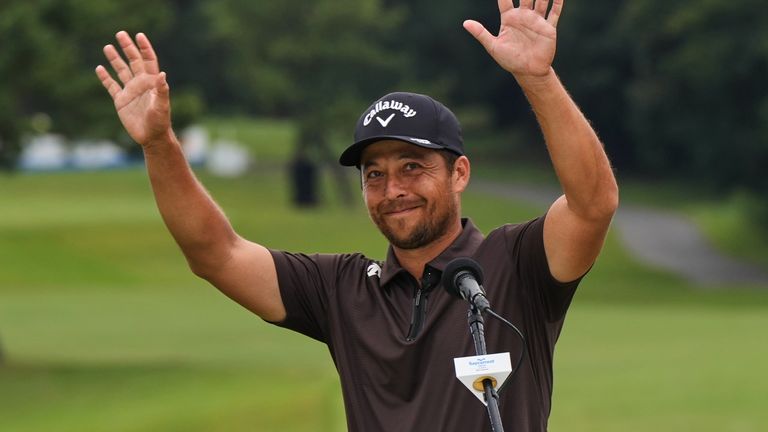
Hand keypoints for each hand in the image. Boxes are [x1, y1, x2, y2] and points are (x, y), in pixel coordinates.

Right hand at [95, 32, 170, 146]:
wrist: (152, 137)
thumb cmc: (160, 122)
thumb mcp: (162, 106)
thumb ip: (162, 90)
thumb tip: (162, 74)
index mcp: (151, 82)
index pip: (148, 60)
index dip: (145, 48)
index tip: (139, 35)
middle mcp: (140, 84)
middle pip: (133, 61)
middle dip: (127, 47)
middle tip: (120, 33)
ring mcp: (130, 91)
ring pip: (121, 71)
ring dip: (115, 59)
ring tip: (107, 46)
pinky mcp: (121, 101)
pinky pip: (111, 86)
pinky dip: (105, 77)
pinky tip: (99, 68)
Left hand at [464, 0, 561, 78]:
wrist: (528, 72)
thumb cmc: (510, 60)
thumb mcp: (493, 47)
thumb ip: (481, 33)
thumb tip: (465, 23)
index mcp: (509, 18)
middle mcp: (523, 16)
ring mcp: (536, 20)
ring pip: (541, 0)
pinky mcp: (548, 28)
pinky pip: (554, 13)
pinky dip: (557, 2)